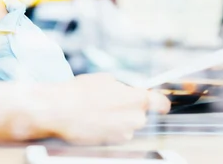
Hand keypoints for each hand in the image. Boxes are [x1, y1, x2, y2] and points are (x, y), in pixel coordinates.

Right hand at [39, 73, 170, 144]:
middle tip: (112, 102)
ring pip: (128, 124)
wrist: (60, 111)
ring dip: (118, 119)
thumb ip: (122, 87)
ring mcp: (124, 133)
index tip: (155, 101)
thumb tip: (127, 90)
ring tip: (98, 110)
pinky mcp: (112, 143)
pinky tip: (94, 119)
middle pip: (141, 114)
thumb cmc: (80, 93)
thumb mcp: (104, 79)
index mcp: (137, 99)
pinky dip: (108, 127)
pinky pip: (116, 133)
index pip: (162, 104)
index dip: (158, 102)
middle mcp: (135, 119)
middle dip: (130, 109)